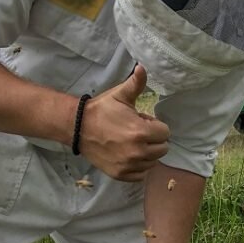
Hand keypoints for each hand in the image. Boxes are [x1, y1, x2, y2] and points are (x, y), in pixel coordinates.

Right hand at [78, 65, 169, 180]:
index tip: (141, 122)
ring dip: (147, 153)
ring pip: (153, 162)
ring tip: (131, 143)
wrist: (78, 128)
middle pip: (162, 149)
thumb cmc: (102, 110)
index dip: (155, 125)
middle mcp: (138, 152)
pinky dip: (139, 166)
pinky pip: (141, 174)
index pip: (165, 132)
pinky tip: (128, 155)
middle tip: (137, 132)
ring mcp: (129, 165)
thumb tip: (143, 67)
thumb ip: (136, 83)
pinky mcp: (121, 174)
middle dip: (153, 139)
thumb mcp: (120, 94)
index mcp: (141, 132)